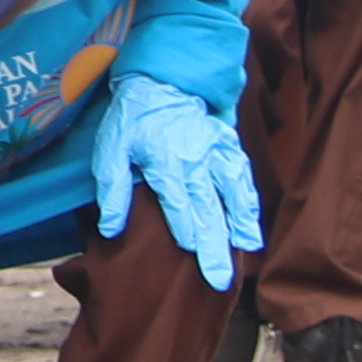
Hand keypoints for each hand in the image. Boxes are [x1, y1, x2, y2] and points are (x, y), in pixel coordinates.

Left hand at [89, 71, 259, 287]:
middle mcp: (196, 157)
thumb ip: (112, 189)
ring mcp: (216, 151)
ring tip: (246, 249)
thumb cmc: (132, 120)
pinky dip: (248, 200)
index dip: (184, 224)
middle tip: (220, 278)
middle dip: (215, 244)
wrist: (162, 83)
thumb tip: (111, 228)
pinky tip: (251, 225)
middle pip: (207, 206)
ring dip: (239, 222)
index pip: (176, 198)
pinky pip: (243, 175)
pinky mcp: (228, 146)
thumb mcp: (110, 149)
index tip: (191, 249)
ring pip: (232, 191)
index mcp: (165, 159)